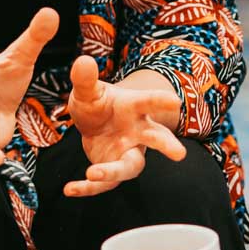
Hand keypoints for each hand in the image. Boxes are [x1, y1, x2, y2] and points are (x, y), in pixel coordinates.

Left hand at [63, 57, 185, 196]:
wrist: (93, 123)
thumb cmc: (98, 104)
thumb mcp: (87, 91)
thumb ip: (85, 79)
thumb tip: (82, 60)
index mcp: (134, 109)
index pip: (149, 102)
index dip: (161, 101)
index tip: (174, 101)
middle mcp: (138, 133)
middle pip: (156, 139)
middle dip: (167, 145)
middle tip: (179, 153)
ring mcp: (127, 153)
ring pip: (130, 166)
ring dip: (114, 171)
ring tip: (93, 173)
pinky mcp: (113, 169)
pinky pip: (104, 183)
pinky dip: (87, 188)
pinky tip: (69, 189)